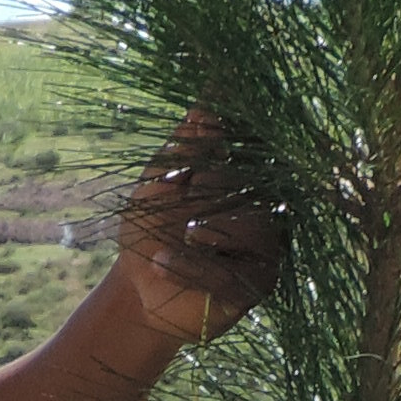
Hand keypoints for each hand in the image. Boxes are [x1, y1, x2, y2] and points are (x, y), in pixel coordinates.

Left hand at [113, 114, 283, 345]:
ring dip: (212, 227)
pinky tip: (162, 262)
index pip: (242, 142)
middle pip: (252, 182)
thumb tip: (203, 108)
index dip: (224, 129)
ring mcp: (264, 244)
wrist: (137, 291)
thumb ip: (178, 153)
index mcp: (235, 175)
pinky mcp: (257, 282)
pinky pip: (233, 271)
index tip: (204, 117)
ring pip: (253, 226)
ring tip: (185, 234)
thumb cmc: (145, 234)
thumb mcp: (152, 189)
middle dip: (217, 183)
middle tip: (190, 191)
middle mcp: (258, 204)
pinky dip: (195, 266)